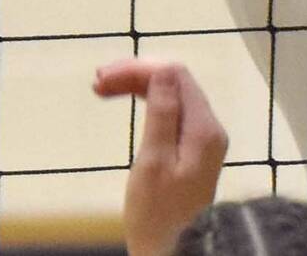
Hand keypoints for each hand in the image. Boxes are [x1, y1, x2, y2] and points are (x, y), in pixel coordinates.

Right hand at [95, 58, 228, 255]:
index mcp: (203, 128)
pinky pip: (172, 113)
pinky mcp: (193, 150)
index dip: (138, 69)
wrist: (175, 255)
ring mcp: (202, 139)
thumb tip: (163, 71)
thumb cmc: (158, 215)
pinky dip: (147, 104)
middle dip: (136, 75)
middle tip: (98, 82)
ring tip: (103, 88)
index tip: (103, 79)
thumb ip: (162, 114)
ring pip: (172, 95)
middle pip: (174, 82)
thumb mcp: (154, 162)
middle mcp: (208, 128)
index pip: (174, 75)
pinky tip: (127, 103)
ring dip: (138, 87)